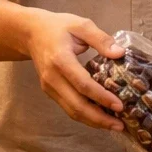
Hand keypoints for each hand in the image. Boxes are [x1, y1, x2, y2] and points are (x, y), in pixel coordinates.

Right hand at [22, 10, 124, 130]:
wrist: (30, 32)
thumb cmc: (58, 27)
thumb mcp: (81, 25)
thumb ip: (101, 39)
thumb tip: (120, 53)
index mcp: (60, 60)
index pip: (83, 84)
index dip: (101, 97)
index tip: (119, 105)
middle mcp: (52, 78)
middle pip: (76, 105)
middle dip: (99, 118)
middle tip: (120, 125)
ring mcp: (49, 87)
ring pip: (71, 111)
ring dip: (93, 121)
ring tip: (113, 125)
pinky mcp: (50, 91)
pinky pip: (68, 107)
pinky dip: (84, 115)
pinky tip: (100, 116)